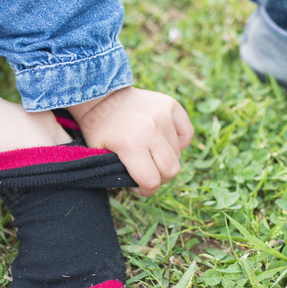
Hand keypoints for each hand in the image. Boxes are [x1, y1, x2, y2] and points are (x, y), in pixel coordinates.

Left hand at [66, 87, 193, 195]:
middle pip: (171, 170)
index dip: (146, 190)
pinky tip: (164, 141)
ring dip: (166, 158)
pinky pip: (187, 133)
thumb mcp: (100, 155)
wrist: (103, 97)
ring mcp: (163, 116)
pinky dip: (179, 142)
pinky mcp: (171, 105)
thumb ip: (120, 173)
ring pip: (178, 153)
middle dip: (160, 178)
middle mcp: (151, 130)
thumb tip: (141, 186)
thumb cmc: (100, 130)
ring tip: (150, 152)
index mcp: (130, 145)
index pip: (152, 181)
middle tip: (147, 172)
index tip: (139, 186)